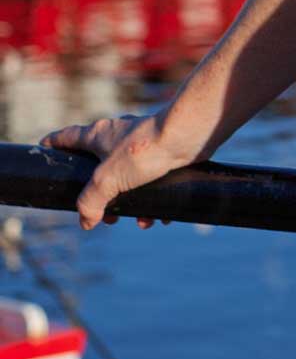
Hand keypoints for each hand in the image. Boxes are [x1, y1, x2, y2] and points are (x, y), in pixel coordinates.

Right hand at [40, 113, 193, 230]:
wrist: (189, 136)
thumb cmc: (145, 150)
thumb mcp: (108, 180)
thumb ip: (91, 202)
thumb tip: (86, 222)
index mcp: (97, 136)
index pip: (66, 137)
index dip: (52, 145)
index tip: (44, 153)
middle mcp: (118, 137)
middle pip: (98, 167)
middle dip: (99, 194)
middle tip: (102, 214)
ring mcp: (142, 146)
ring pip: (128, 178)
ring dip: (131, 203)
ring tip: (138, 221)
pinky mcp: (164, 154)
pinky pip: (153, 182)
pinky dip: (155, 200)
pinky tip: (162, 217)